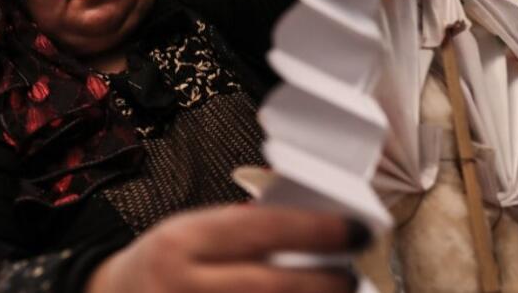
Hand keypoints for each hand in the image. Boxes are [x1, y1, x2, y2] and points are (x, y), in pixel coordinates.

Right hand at [85, 204, 367, 292]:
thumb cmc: (160, 267)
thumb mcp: (191, 233)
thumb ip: (244, 231)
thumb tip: (316, 231)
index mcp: (181, 243)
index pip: (260, 230)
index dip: (317, 230)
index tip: (357, 230)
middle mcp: (180, 288)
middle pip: (271, 289)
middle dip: (324, 284)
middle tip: (351, 275)